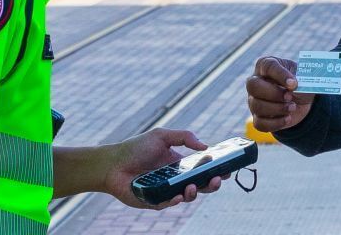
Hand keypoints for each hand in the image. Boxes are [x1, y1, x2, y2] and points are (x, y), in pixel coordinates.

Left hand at [104, 128, 225, 209]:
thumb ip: (184, 137)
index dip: (216, 170)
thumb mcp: (161, 136)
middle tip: (218, 179)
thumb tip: (205, 146)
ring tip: (194, 186)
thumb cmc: (135, 148)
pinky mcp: (155, 201)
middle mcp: (176, 179)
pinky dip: (175, 200)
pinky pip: (169, 204)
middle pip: (201, 185)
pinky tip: (178, 195)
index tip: (227, 169)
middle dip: (212, 184)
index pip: (203, 169)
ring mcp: (167, 191)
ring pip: (187, 196)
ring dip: (195, 193)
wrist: (112, 163)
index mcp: (180, 164)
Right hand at [246, 56, 314, 131]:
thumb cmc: (299, 83)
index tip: (294, 84)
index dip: (280, 75)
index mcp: (265, 66)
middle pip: (253, 86)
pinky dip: (276, 123)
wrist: (302, 101)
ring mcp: (253, 100)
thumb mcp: (303, 77)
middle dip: (273, 93)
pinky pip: (259, 123)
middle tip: (290, 96)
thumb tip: (293, 87)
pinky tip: (287, 118)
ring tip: (292, 107)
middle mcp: (255, 82)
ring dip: (277, 108)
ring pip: (256, 105)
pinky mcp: (257, 117)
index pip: (268, 66)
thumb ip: (300, 79)